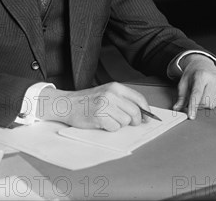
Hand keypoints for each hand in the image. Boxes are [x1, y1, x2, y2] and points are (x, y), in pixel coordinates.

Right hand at [38, 82, 152, 130]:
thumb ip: (123, 99)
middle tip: (131, 123)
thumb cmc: (87, 100)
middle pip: (135, 112)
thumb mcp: (106, 92)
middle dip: (135, 121)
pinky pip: (114, 128)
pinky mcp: (99, 117)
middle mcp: (111, 94)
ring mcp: (104, 105)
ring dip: (119, 124)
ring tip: (109, 119)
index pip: (138, 98)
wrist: (67, 104)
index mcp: (115, 87)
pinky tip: (102, 123)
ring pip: (125, 121)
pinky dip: (110, 128)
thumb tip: (142, 113)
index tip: (148, 117)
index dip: (146, 110)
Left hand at [172, 54, 215, 119]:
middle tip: (194, 97)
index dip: (193, 106)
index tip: (191, 116)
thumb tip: (177, 108)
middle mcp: (214, 80)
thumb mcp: (184, 82)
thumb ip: (181, 97)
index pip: (197, 94)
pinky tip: (209, 95)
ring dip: (204, 105)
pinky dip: (211, 103)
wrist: (204, 65)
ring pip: (211, 105)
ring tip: (202, 94)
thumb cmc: (193, 74)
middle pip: (204, 102)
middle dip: (197, 104)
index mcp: (202, 76)